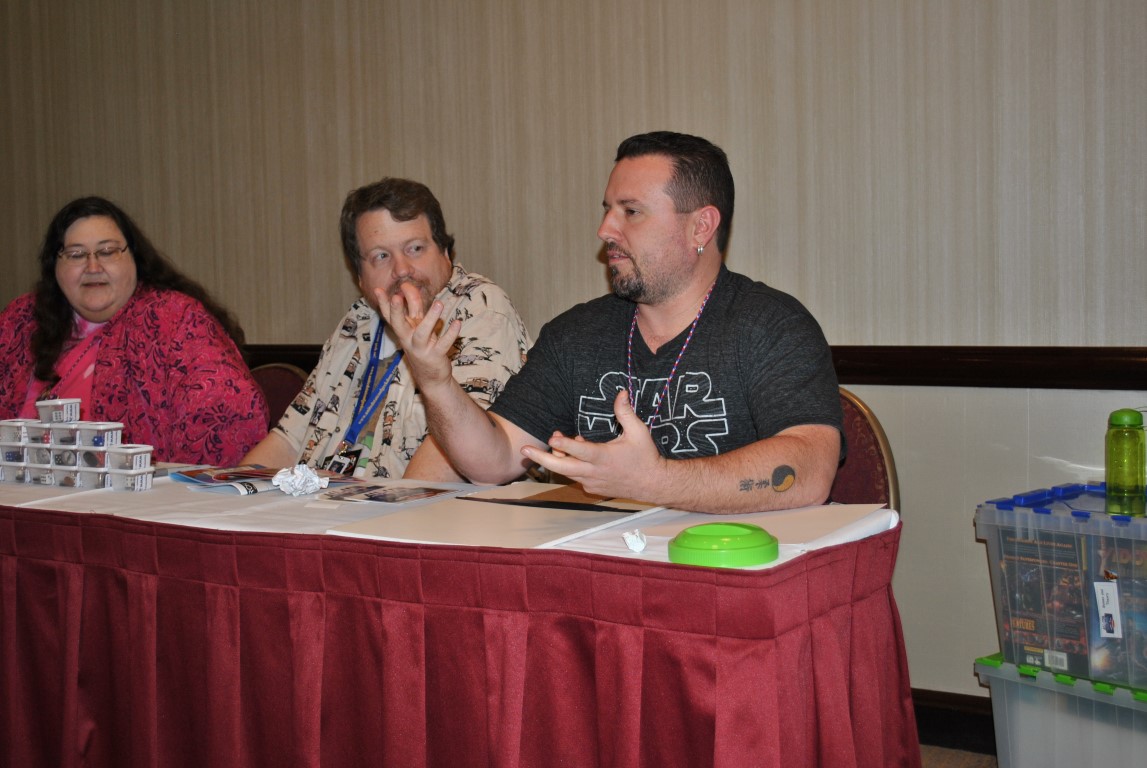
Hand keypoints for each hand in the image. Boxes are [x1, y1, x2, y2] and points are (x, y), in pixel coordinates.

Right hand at [375, 284, 460, 389]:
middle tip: (396, 296)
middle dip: (396, 311)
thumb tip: (407, 286)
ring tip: (439, 303)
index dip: (383, 303)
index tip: (378, 289)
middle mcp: (408, 339)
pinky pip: (443, 344)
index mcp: (403, 330)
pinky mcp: (435, 356)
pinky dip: (451, 334)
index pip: (390, 316)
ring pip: (422, 333)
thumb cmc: (423, 345)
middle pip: (398, 324)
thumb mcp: (417, 325)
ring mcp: (421, 348)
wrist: (431, 377)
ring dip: (430, 318)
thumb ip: (413, 306)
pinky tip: (457, 322)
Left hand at [522, 389, 666, 500]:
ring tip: (555, 442)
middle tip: (524, 450)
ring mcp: (592, 483)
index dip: (565, 444)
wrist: (652, 484)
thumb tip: (620, 393)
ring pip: (567, 472)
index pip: (580, 451)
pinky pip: (575, 477)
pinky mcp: (592, 489)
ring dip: (557, 458)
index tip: (552, 437)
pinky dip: (571, 466)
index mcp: (604, 458)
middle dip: (541, 458)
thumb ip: (625, 412)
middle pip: (562, 467)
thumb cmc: (645, 457)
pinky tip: (574, 454)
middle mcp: (594, 472)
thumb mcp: (638, 432)